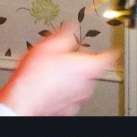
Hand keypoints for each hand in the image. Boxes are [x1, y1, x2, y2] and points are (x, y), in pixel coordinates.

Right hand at [0, 22, 117, 115]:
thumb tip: (72, 27)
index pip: (108, 57)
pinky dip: (62, 88)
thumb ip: (66, 34)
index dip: (111, 50)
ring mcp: (77, 99)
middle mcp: (86, 85)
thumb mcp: (49, 45)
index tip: (113, 48)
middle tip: (64, 56)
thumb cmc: (35, 76)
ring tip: (51, 71)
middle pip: (91, 69)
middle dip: (79, 61)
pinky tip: (48, 84)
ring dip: (69, 76)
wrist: (23, 100)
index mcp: (86, 67)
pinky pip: (69, 94)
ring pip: (79, 83)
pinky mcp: (67, 109)